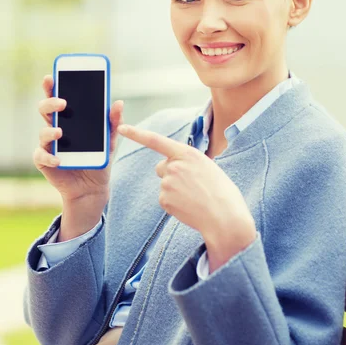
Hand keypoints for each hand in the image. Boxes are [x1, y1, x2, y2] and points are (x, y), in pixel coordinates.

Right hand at [33, 75, 124, 203]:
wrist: (94, 187)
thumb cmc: (99, 159)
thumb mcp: (111, 140)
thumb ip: (114, 122)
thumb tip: (119, 102)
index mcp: (70, 119)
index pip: (58, 98)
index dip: (52, 86)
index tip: (52, 76)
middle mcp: (56, 128)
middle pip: (46, 110)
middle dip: (51, 103)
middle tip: (63, 103)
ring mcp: (49, 145)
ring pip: (43, 132)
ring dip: (50, 131)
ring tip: (60, 133)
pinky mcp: (45, 161)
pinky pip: (41, 156)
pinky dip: (48, 157)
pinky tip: (58, 159)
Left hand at [117, 124, 256, 252]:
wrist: (224, 217)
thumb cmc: (221, 192)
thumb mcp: (208, 166)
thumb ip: (188, 162)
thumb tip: (173, 167)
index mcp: (187, 153)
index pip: (155, 140)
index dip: (136, 133)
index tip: (121, 127)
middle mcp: (174, 165)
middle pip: (161, 167)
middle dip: (171, 174)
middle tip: (192, 185)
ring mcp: (167, 183)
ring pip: (165, 184)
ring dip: (175, 191)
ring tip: (195, 197)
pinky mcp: (164, 199)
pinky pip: (165, 199)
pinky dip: (175, 204)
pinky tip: (189, 206)